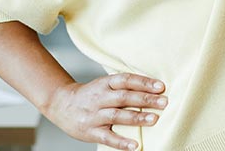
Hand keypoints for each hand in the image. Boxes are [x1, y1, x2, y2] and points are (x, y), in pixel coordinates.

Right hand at [44, 73, 167, 150]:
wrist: (60, 104)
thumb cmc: (90, 95)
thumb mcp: (103, 85)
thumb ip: (123, 87)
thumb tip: (153, 89)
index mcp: (104, 84)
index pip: (126, 80)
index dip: (143, 82)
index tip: (161, 87)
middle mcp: (99, 98)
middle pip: (124, 97)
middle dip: (145, 99)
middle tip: (164, 102)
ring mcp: (94, 115)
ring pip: (117, 115)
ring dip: (137, 117)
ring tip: (154, 119)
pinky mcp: (90, 131)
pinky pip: (107, 137)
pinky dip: (122, 142)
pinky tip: (135, 145)